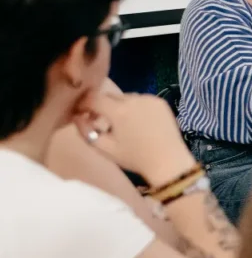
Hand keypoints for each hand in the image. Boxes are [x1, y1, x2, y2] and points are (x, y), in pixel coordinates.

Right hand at [74, 84, 196, 188]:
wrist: (168, 161)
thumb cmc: (134, 157)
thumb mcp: (104, 148)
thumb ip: (85, 131)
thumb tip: (76, 117)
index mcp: (119, 111)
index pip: (93, 98)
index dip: (83, 104)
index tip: (80, 114)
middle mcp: (135, 99)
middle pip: (109, 96)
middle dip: (100, 105)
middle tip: (98, 120)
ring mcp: (150, 98)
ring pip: (125, 97)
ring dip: (118, 106)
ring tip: (119, 123)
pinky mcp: (161, 101)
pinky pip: (141, 99)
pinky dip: (134, 106)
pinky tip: (136, 121)